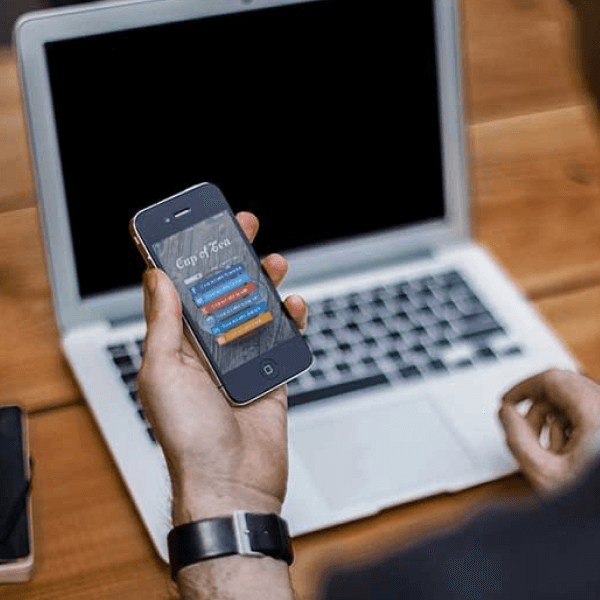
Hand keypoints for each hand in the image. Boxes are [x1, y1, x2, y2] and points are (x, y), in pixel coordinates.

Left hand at [137, 212, 307, 524]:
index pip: (180, 291)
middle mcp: (207, 350)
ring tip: (273, 261)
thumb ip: (163, 324)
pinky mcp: (269, 375)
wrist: (232, 484)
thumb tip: (155, 277)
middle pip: (221, 293)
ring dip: (263, 283)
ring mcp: (240, 361)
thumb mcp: (163, 372)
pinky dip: (290, 319)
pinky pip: (282, 338)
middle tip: (242, 228)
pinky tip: (293, 305)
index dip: (185, 258)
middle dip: (231, 259)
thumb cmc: (188, 437)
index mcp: (176, 346)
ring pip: (254, 310)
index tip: (195, 228)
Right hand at [499, 368, 599, 494]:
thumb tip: (507, 413)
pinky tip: (568, 454)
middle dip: (537, 408)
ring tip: (549, 451)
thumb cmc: (593, 503)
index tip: (507, 401)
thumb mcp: (545, 474)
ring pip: (576, 402)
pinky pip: (588, 414)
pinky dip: (570, 427)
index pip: (552, 380)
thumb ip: (518, 439)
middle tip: (522, 428)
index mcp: (596, 415)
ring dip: (554, 420)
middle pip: (564, 388)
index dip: (523, 387)